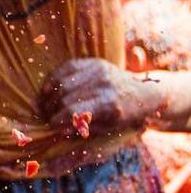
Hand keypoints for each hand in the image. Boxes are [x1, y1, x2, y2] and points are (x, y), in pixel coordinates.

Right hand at [40, 59, 164, 136]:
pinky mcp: (95, 62)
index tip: (51, 126)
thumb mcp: (110, 128)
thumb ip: (85, 129)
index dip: (57, 120)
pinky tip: (48, 89)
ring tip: (46, 105)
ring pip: (63, 83)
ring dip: (50, 96)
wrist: (146, 93)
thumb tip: (60, 130)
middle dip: (52, 109)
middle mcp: (104, 85)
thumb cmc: (126, 116)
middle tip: (46, 116)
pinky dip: (53, 79)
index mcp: (109, 104)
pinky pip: (66, 68)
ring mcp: (99, 70)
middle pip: (65, 98)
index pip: (73, 112)